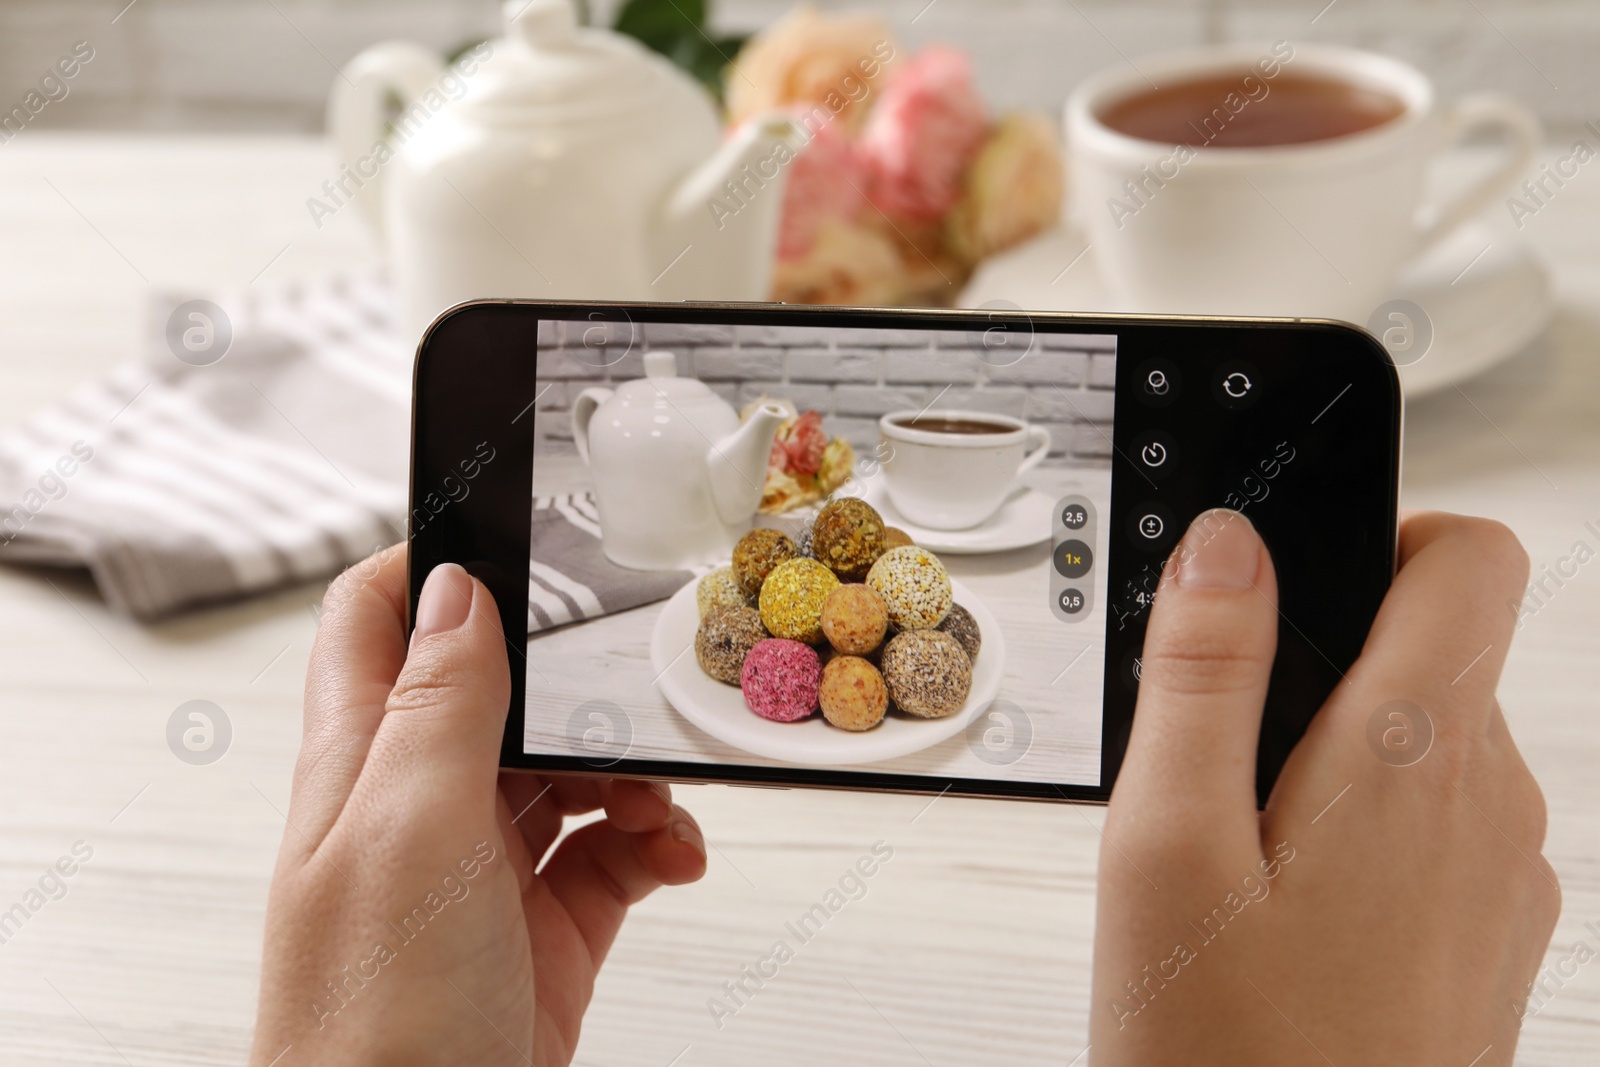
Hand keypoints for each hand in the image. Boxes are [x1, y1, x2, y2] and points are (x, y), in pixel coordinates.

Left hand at [250, 547, 706, 1065]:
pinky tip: (673, 857)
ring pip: (569, 771)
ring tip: (660, 801)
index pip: (374, 619)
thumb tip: (456, 589)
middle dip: (576, 685)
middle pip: (500, 693)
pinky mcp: (541, 930)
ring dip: (630, 771)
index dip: (432, 562)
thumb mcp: (410, 833)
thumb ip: (436, 705)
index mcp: (363, 763)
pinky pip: (611, 853)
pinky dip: (655, 843)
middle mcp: (419, 807)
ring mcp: (482, 871)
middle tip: (631, 690)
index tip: (518, 531)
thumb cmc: (374, 1029)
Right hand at [1092, 510, 1557, 1064]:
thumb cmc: (1228, 1058)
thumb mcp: (1166, 847)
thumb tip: (1229, 547)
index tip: (1294, 583)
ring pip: (1426, 744)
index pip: (1471, 555)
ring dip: (1331, 757)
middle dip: (1322, 667)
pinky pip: (1435, 828)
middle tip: (1216, 760)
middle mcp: (1488, 806)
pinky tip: (1279, 913)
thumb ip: (1202, 677)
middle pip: (1436, 650)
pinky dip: (1359, 830)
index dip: (1386, 532)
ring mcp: (1502, 880)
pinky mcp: (1490, 941)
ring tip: (1234, 854)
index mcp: (1409, 757)